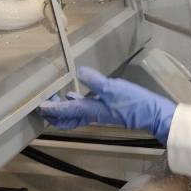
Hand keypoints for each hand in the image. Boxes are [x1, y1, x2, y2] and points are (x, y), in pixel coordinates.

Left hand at [37, 67, 176, 143]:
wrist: (151, 113)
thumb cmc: (132, 102)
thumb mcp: (113, 88)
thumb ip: (95, 80)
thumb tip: (78, 71)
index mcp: (90, 109)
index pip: (66, 111)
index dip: (52, 109)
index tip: (39, 106)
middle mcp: (91, 113)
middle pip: (67, 118)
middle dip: (54, 115)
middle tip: (43, 106)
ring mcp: (98, 111)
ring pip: (75, 114)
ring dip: (63, 110)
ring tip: (54, 101)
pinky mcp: (105, 108)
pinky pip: (83, 108)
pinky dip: (75, 103)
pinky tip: (74, 95)